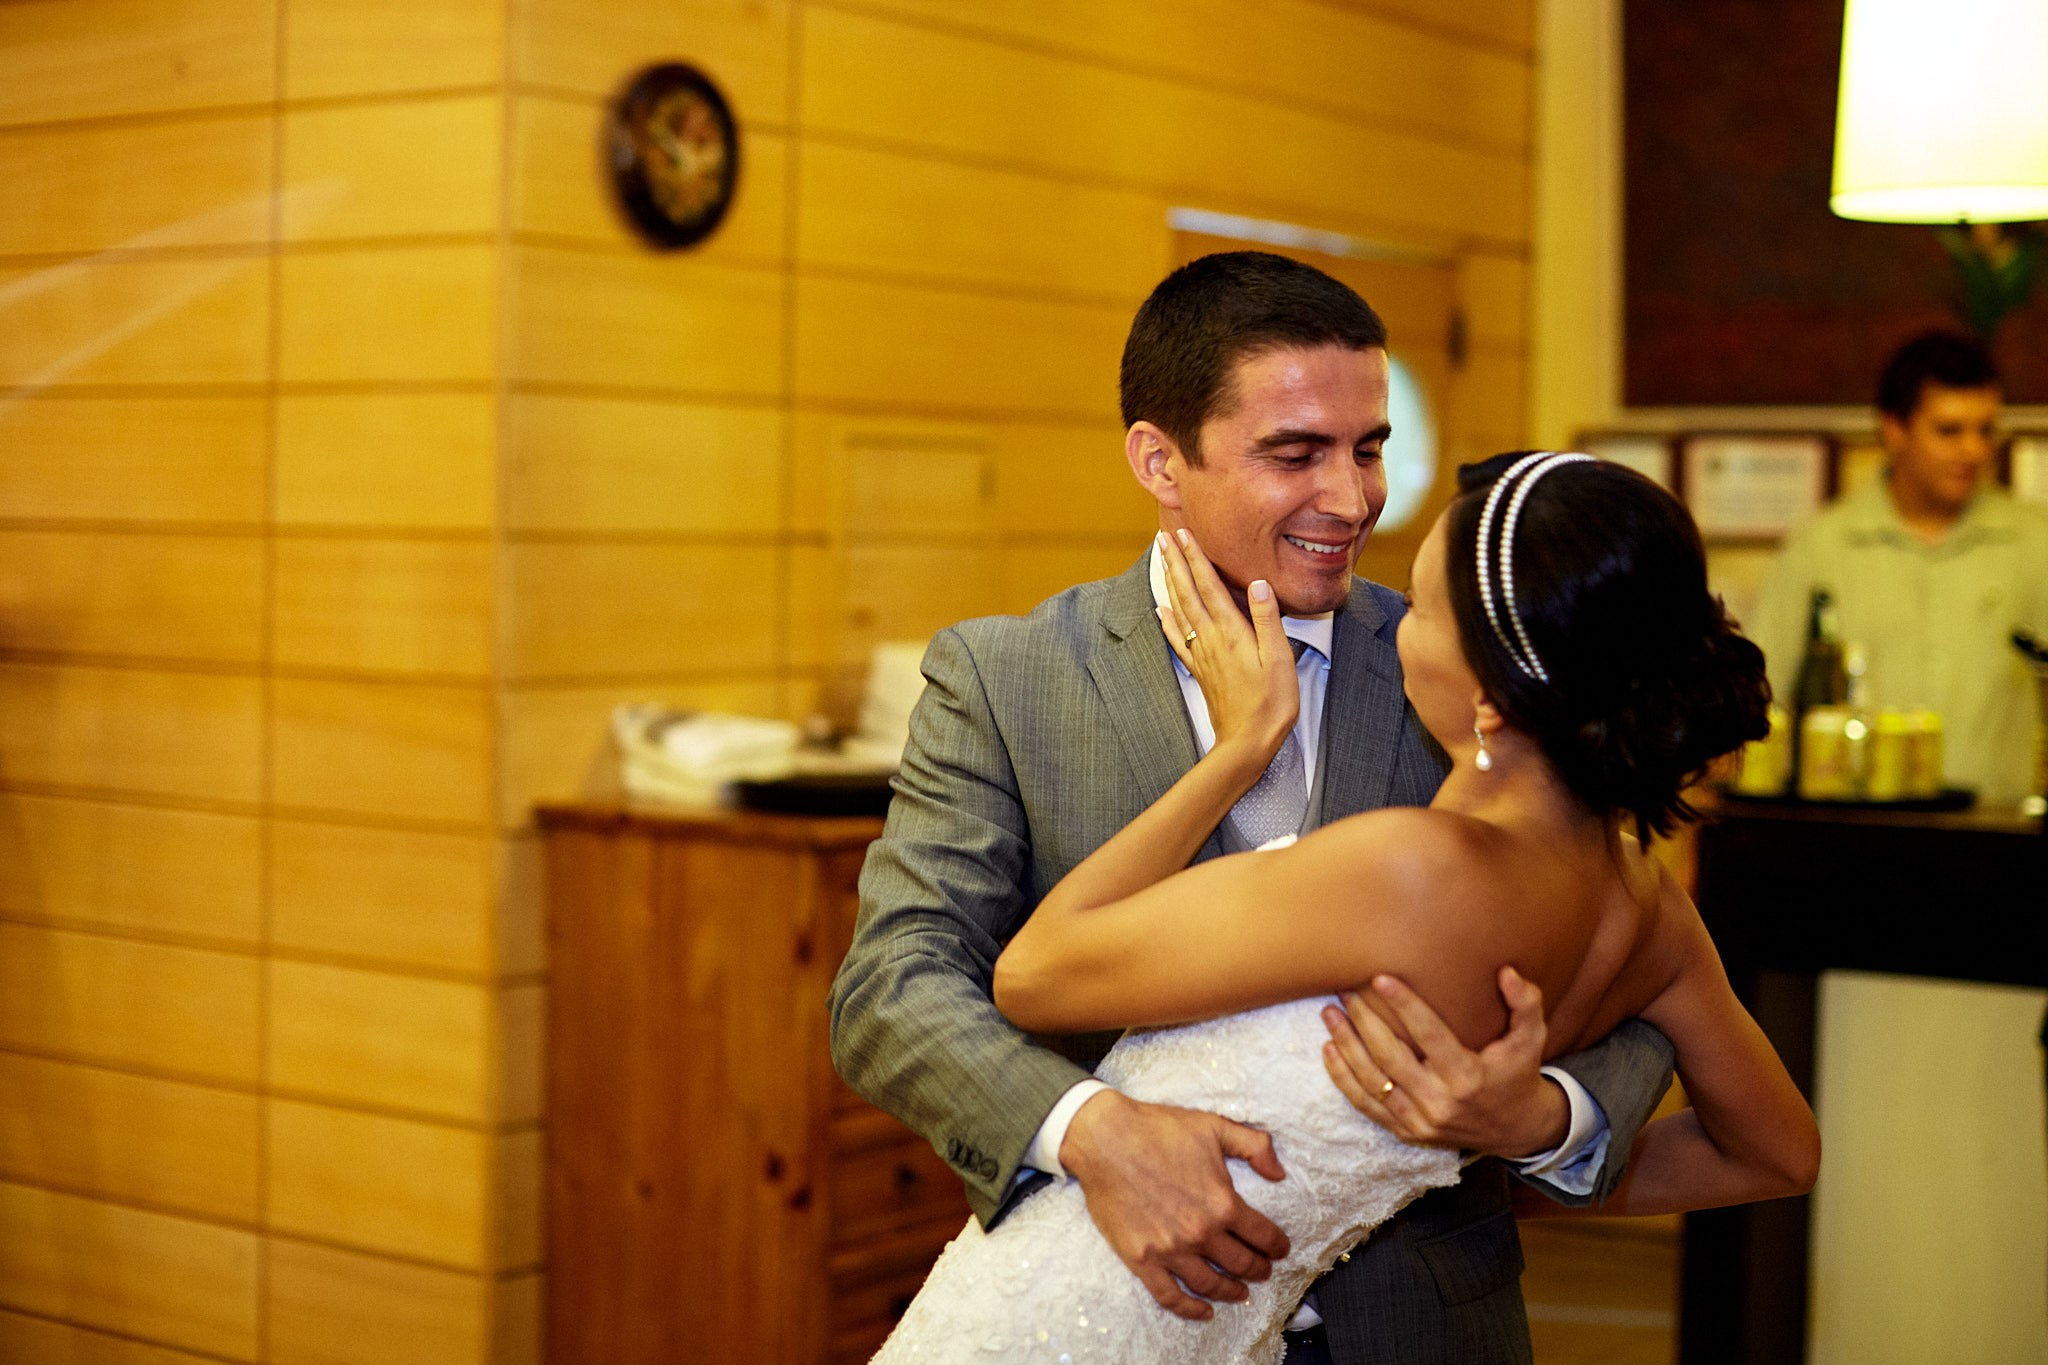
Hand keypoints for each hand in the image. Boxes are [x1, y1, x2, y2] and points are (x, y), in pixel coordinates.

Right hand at [1059, 1090, 1289, 1319]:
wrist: (1105, 1139)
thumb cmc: (1158, 1130)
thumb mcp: (1214, 1126)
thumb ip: (1255, 1146)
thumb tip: (1279, 1173)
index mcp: (1223, 1203)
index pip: (1263, 1235)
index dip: (1278, 1245)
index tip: (1281, 1250)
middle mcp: (1200, 1233)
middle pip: (1241, 1264)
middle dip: (1259, 1269)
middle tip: (1264, 1270)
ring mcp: (1170, 1250)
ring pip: (1211, 1284)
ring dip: (1231, 1292)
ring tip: (1241, 1293)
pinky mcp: (1142, 1259)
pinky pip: (1170, 1296)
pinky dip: (1190, 1309)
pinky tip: (1204, 1311)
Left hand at [1156, 529, 1297, 756]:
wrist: (1247, 741)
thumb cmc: (1271, 702)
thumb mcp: (1280, 658)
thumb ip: (1268, 619)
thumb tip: (1257, 583)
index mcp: (1231, 631)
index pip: (1209, 585)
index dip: (1196, 558)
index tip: (1184, 534)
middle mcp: (1211, 638)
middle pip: (1188, 593)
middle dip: (1176, 563)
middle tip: (1163, 537)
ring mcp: (1202, 654)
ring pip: (1180, 610)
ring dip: (1170, 583)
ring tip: (1162, 562)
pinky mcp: (1201, 670)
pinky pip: (1179, 638)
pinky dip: (1167, 621)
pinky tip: (1160, 610)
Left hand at [1320, 966, 1568, 1158]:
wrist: (1516, 1130)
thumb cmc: (1519, 1074)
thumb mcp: (1531, 1039)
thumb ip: (1524, 1003)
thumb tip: (1507, 971)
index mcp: (1468, 1077)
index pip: (1429, 1035)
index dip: (1404, 1005)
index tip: (1380, 977)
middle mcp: (1440, 1102)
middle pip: (1390, 1056)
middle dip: (1363, 1020)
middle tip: (1345, 989)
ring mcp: (1420, 1121)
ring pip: (1371, 1081)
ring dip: (1346, 1045)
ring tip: (1329, 1013)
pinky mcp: (1407, 1132)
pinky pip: (1366, 1105)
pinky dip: (1343, 1078)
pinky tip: (1328, 1049)